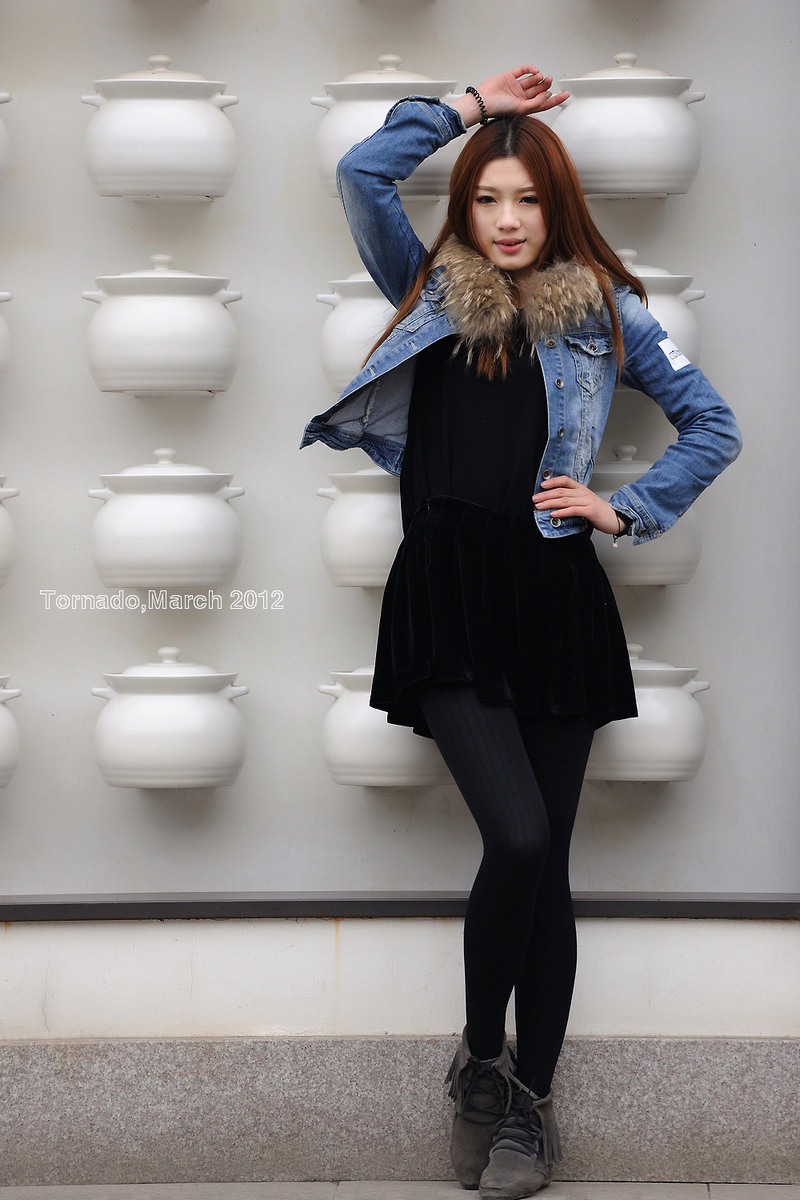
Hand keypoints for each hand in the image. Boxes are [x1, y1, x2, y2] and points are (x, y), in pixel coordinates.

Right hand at [452, 65, 569, 126]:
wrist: (483, 101)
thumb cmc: (497, 109)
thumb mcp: (521, 109)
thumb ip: (536, 103)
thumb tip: (547, 95)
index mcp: (524, 108)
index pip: (543, 103)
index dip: (555, 100)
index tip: (565, 95)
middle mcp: (520, 98)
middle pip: (538, 90)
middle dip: (546, 85)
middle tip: (550, 80)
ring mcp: (515, 87)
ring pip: (532, 81)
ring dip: (539, 77)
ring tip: (541, 77)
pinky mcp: (509, 77)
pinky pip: (523, 71)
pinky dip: (530, 69)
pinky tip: (534, 70)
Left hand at [533, 475, 620, 534]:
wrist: (615, 517)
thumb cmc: (598, 511)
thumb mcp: (584, 501)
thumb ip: (571, 499)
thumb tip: (554, 502)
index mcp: (581, 488)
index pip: (565, 480)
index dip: (552, 481)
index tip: (541, 485)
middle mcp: (583, 493)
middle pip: (561, 491)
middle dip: (546, 495)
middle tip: (535, 499)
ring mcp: (587, 501)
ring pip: (565, 500)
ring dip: (550, 503)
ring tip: (540, 506)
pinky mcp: (590, 511)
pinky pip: (573, 510)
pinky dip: (562, 512)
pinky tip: (554, 514)